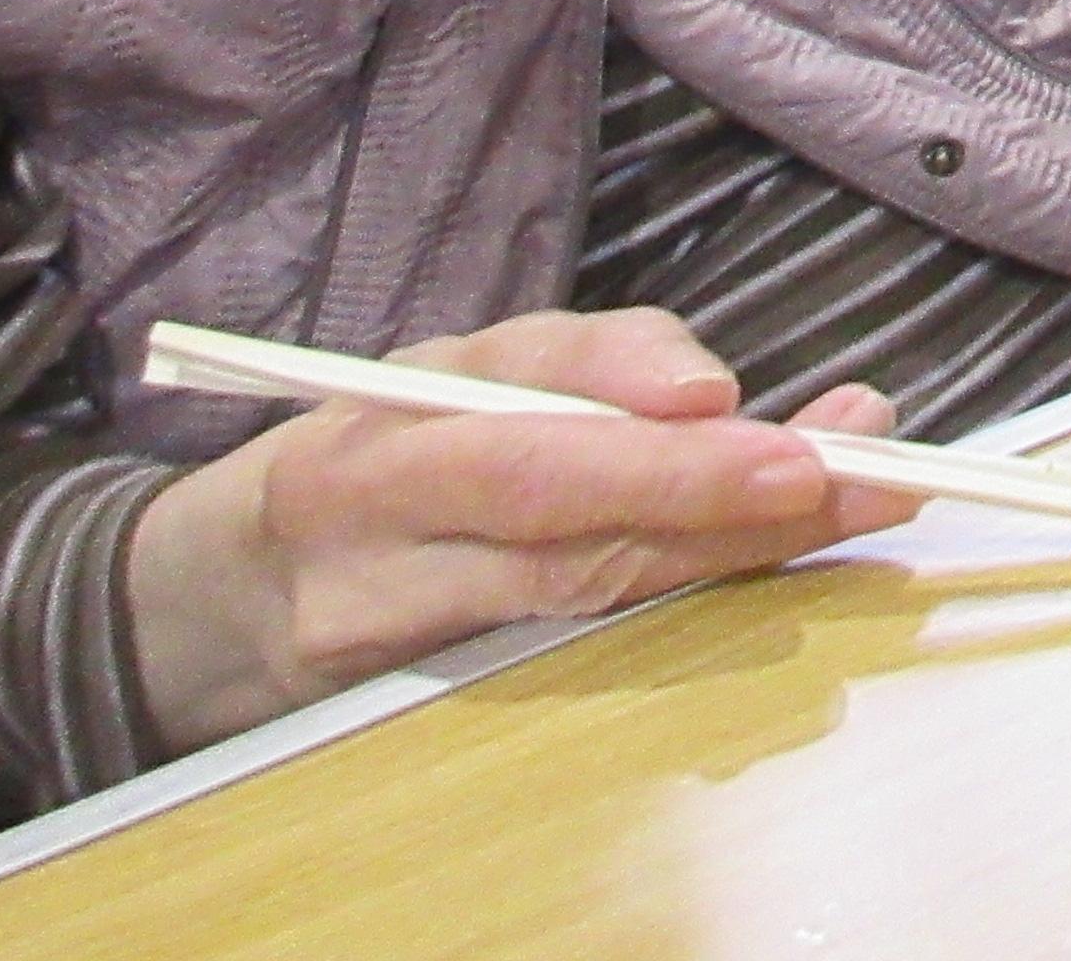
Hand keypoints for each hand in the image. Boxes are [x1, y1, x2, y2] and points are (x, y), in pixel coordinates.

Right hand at [122, 308, 911, 751]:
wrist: (210, 597)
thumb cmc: (359, 451)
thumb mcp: (444, 364)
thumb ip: (575, 362)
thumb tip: (701, 389)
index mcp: (378, 444)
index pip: (529, 448)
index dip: (653, 449)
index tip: (767, 430)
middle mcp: (379, 554)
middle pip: (572, 546)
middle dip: (727, 509)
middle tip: (860, 474)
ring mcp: (397, 646)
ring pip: (584, 606)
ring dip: (730, 557)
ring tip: (851, 502)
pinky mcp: (416, 707)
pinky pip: (566, 655)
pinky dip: (676, 610)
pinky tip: (765, 572)